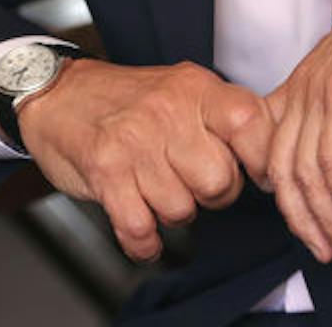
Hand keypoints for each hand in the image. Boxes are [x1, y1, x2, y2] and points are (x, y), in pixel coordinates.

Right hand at [16, 59, 272, 261]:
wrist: (59, 95)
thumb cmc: (129, 100)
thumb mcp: (184, 87)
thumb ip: (225, 116)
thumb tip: (272, 153)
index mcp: (196, 88)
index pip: (250, 122)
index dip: (262, 157)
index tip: (257, 174)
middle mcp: (168, 111)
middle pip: (220, 180)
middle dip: (212, 194)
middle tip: (195, 182)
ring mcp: (134, 141)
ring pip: (181, 209)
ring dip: (172, 212)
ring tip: (158, 190)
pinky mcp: (105, 171)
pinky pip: (140, 229)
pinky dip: (145, 243)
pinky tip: (144, 233)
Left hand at [252, 0, 331, 263]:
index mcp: (306, 88)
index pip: (276, 152)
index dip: (290, 196)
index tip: (313, 228)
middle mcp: (302, 90)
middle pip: (280, 171)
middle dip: (304, 219)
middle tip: (327, 250)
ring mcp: (316, 91)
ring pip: (302, 172)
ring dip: (326, 217)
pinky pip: (330, 161)